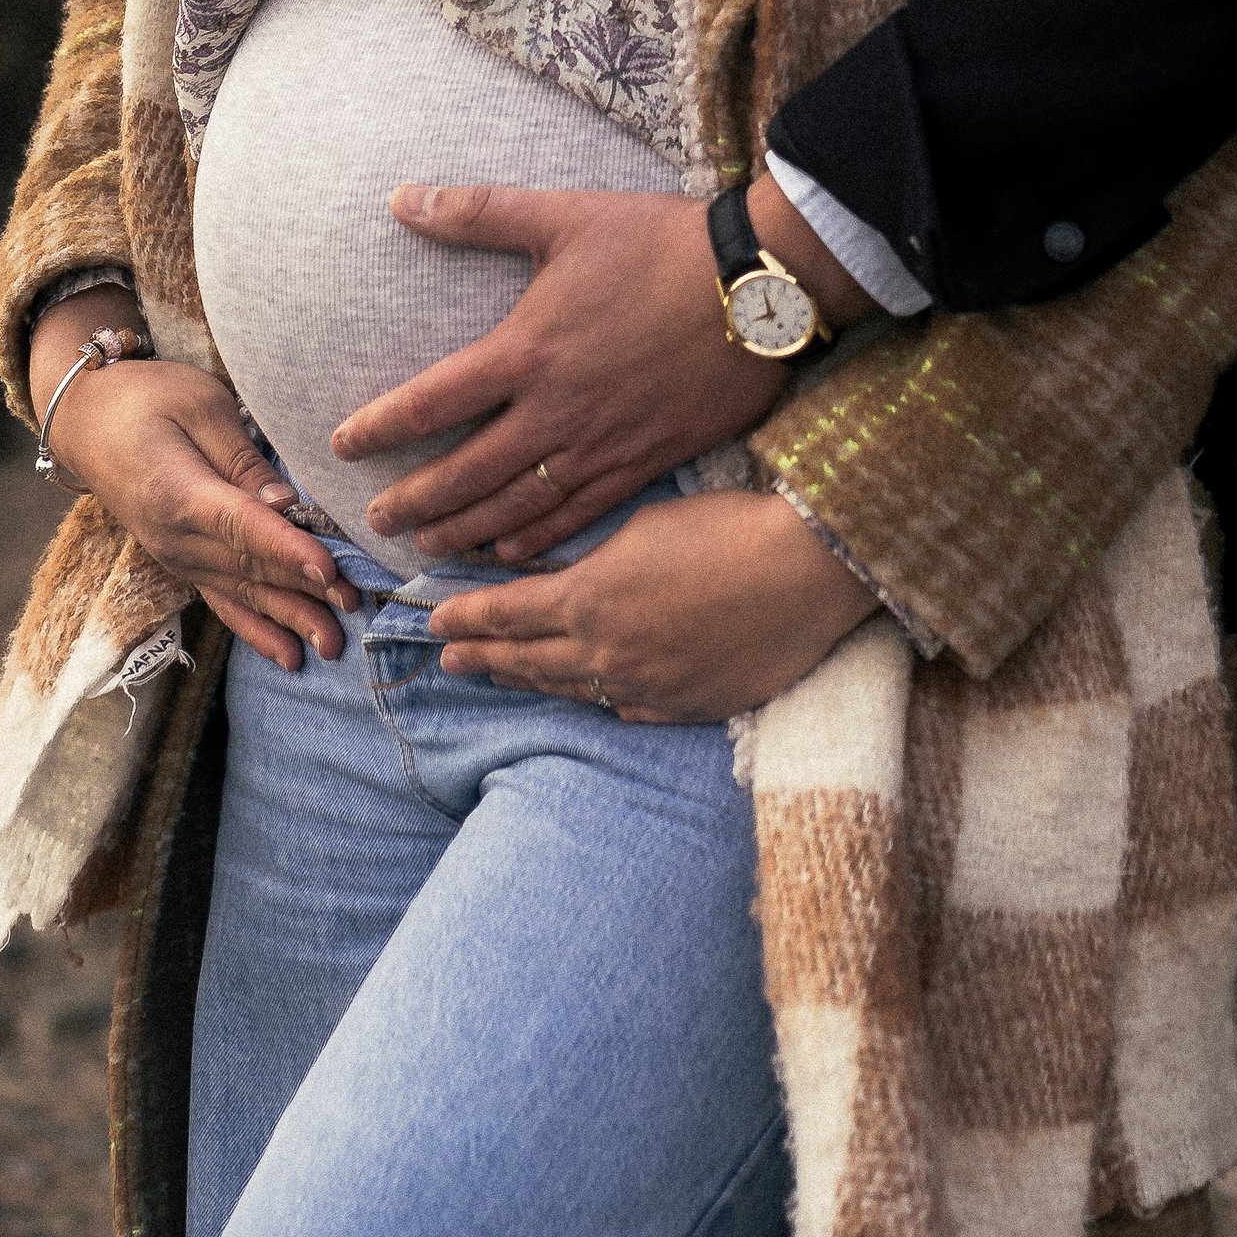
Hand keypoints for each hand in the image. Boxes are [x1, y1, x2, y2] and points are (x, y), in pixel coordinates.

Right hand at [36, 314, 354, 673]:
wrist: (87, 422)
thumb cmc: (146, 399)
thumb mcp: (198, 406)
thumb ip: (241, 459)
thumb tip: (284, 502)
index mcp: (179, 494)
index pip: (242, 528)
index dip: (287, 551)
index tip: (328, 571)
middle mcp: (176, 538)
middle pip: (249, 568)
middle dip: (304, 591)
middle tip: (354, 608)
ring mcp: (177, 557)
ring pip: (241, 593)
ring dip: (289, 619)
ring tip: (331, 645)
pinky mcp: (181, 562)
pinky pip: (222, 601)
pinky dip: (255, 629)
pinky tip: (287, 654)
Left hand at [332, 185, 820, 562]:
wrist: (759, 286)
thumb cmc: (659, 243)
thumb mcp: (564, 215)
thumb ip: (478, 213)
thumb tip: (400, 197)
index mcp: (526, 351)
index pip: (430, 402)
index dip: (379, 427)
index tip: (341, 445)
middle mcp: (554, 411)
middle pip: (464, 473)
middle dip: (413, 501)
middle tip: (376, 523)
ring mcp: (600, 445)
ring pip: (516, 507)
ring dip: (465, 530)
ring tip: (429, 546)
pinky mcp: (645, 462)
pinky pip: (578, 515)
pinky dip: (538, 539)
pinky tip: (513, 551)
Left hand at [429, 489, 879, 719]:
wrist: (804, 573)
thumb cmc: (727, 529)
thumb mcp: (644, 527)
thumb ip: (593, 559)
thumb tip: (565, 579)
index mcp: (588, 601)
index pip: (505, 614)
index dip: (465, 618)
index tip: (432, 621)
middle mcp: (605, 654)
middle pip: (526, 659)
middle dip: (481, 655)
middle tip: (447, 660)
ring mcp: (645, 689)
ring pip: (570, 690)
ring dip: (526, 681)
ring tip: (498, 677)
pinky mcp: (685, 708)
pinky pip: (624, 710)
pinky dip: (596, 700)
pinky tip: (585, 696)